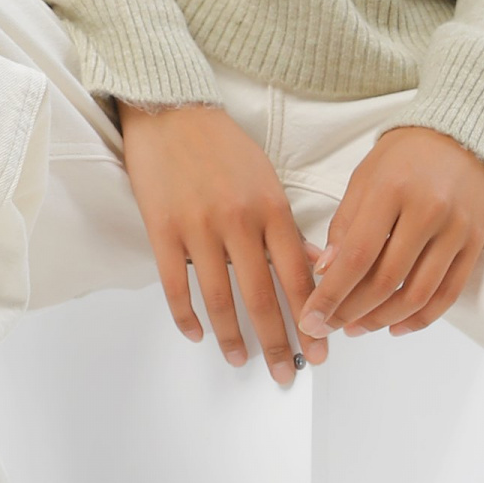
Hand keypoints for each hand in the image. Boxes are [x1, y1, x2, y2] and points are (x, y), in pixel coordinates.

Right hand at [117, 102, 323, 385]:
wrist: (171, 110)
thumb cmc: (222, 145)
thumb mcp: (268, 179)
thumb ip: (287, 227)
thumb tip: (314, 267)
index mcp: (271, 208)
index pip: (297, 276)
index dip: (311, 318)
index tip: (320, 349)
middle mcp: (239, 221)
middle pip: (262, 296)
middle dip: (278, 341)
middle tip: (286, 372)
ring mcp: (198, 227)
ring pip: (219, 298)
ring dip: (232, 336)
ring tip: (240, 360)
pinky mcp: (163, 229)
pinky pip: (175, 285)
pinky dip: (187, 316)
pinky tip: (197, 335)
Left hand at [296, 126, 483, 342]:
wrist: (463, 134)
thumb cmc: (406, 156)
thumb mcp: (365, 178)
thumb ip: (344, 225)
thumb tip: (325, 272)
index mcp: (392, 190)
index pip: (357, 255)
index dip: (331, 294)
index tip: (311, 318)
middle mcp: (428, 211)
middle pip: (386, 280)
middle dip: (352, 312)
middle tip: (330, 325)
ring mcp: (456, 229)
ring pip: (418, 294)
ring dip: (383, 319)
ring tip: (359, 327)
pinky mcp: (475, 242)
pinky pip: (449, 293)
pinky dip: (422, 317)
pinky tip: (397, 325)